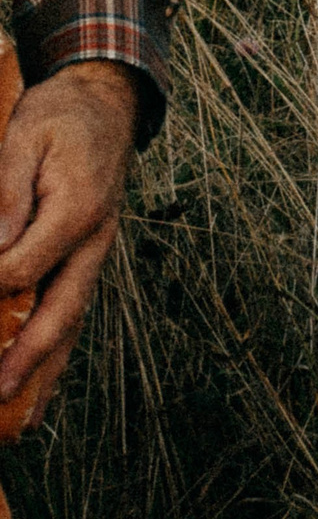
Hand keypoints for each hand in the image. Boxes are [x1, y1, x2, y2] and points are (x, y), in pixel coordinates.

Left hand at [0, 60, 139, 427]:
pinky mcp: (86, 257)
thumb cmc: (61, 117)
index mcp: (80, 211)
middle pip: (61, 311)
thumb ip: (6, 193)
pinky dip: (55, 350)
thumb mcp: (23, 139)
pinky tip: (38, 381)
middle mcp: (95, 240)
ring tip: (23, 417)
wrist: (107, 101)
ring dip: (45, 371)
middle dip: (28, 360)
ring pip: (71, 321)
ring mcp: (95, 252)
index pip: (24, 268)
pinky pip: (71, 310)